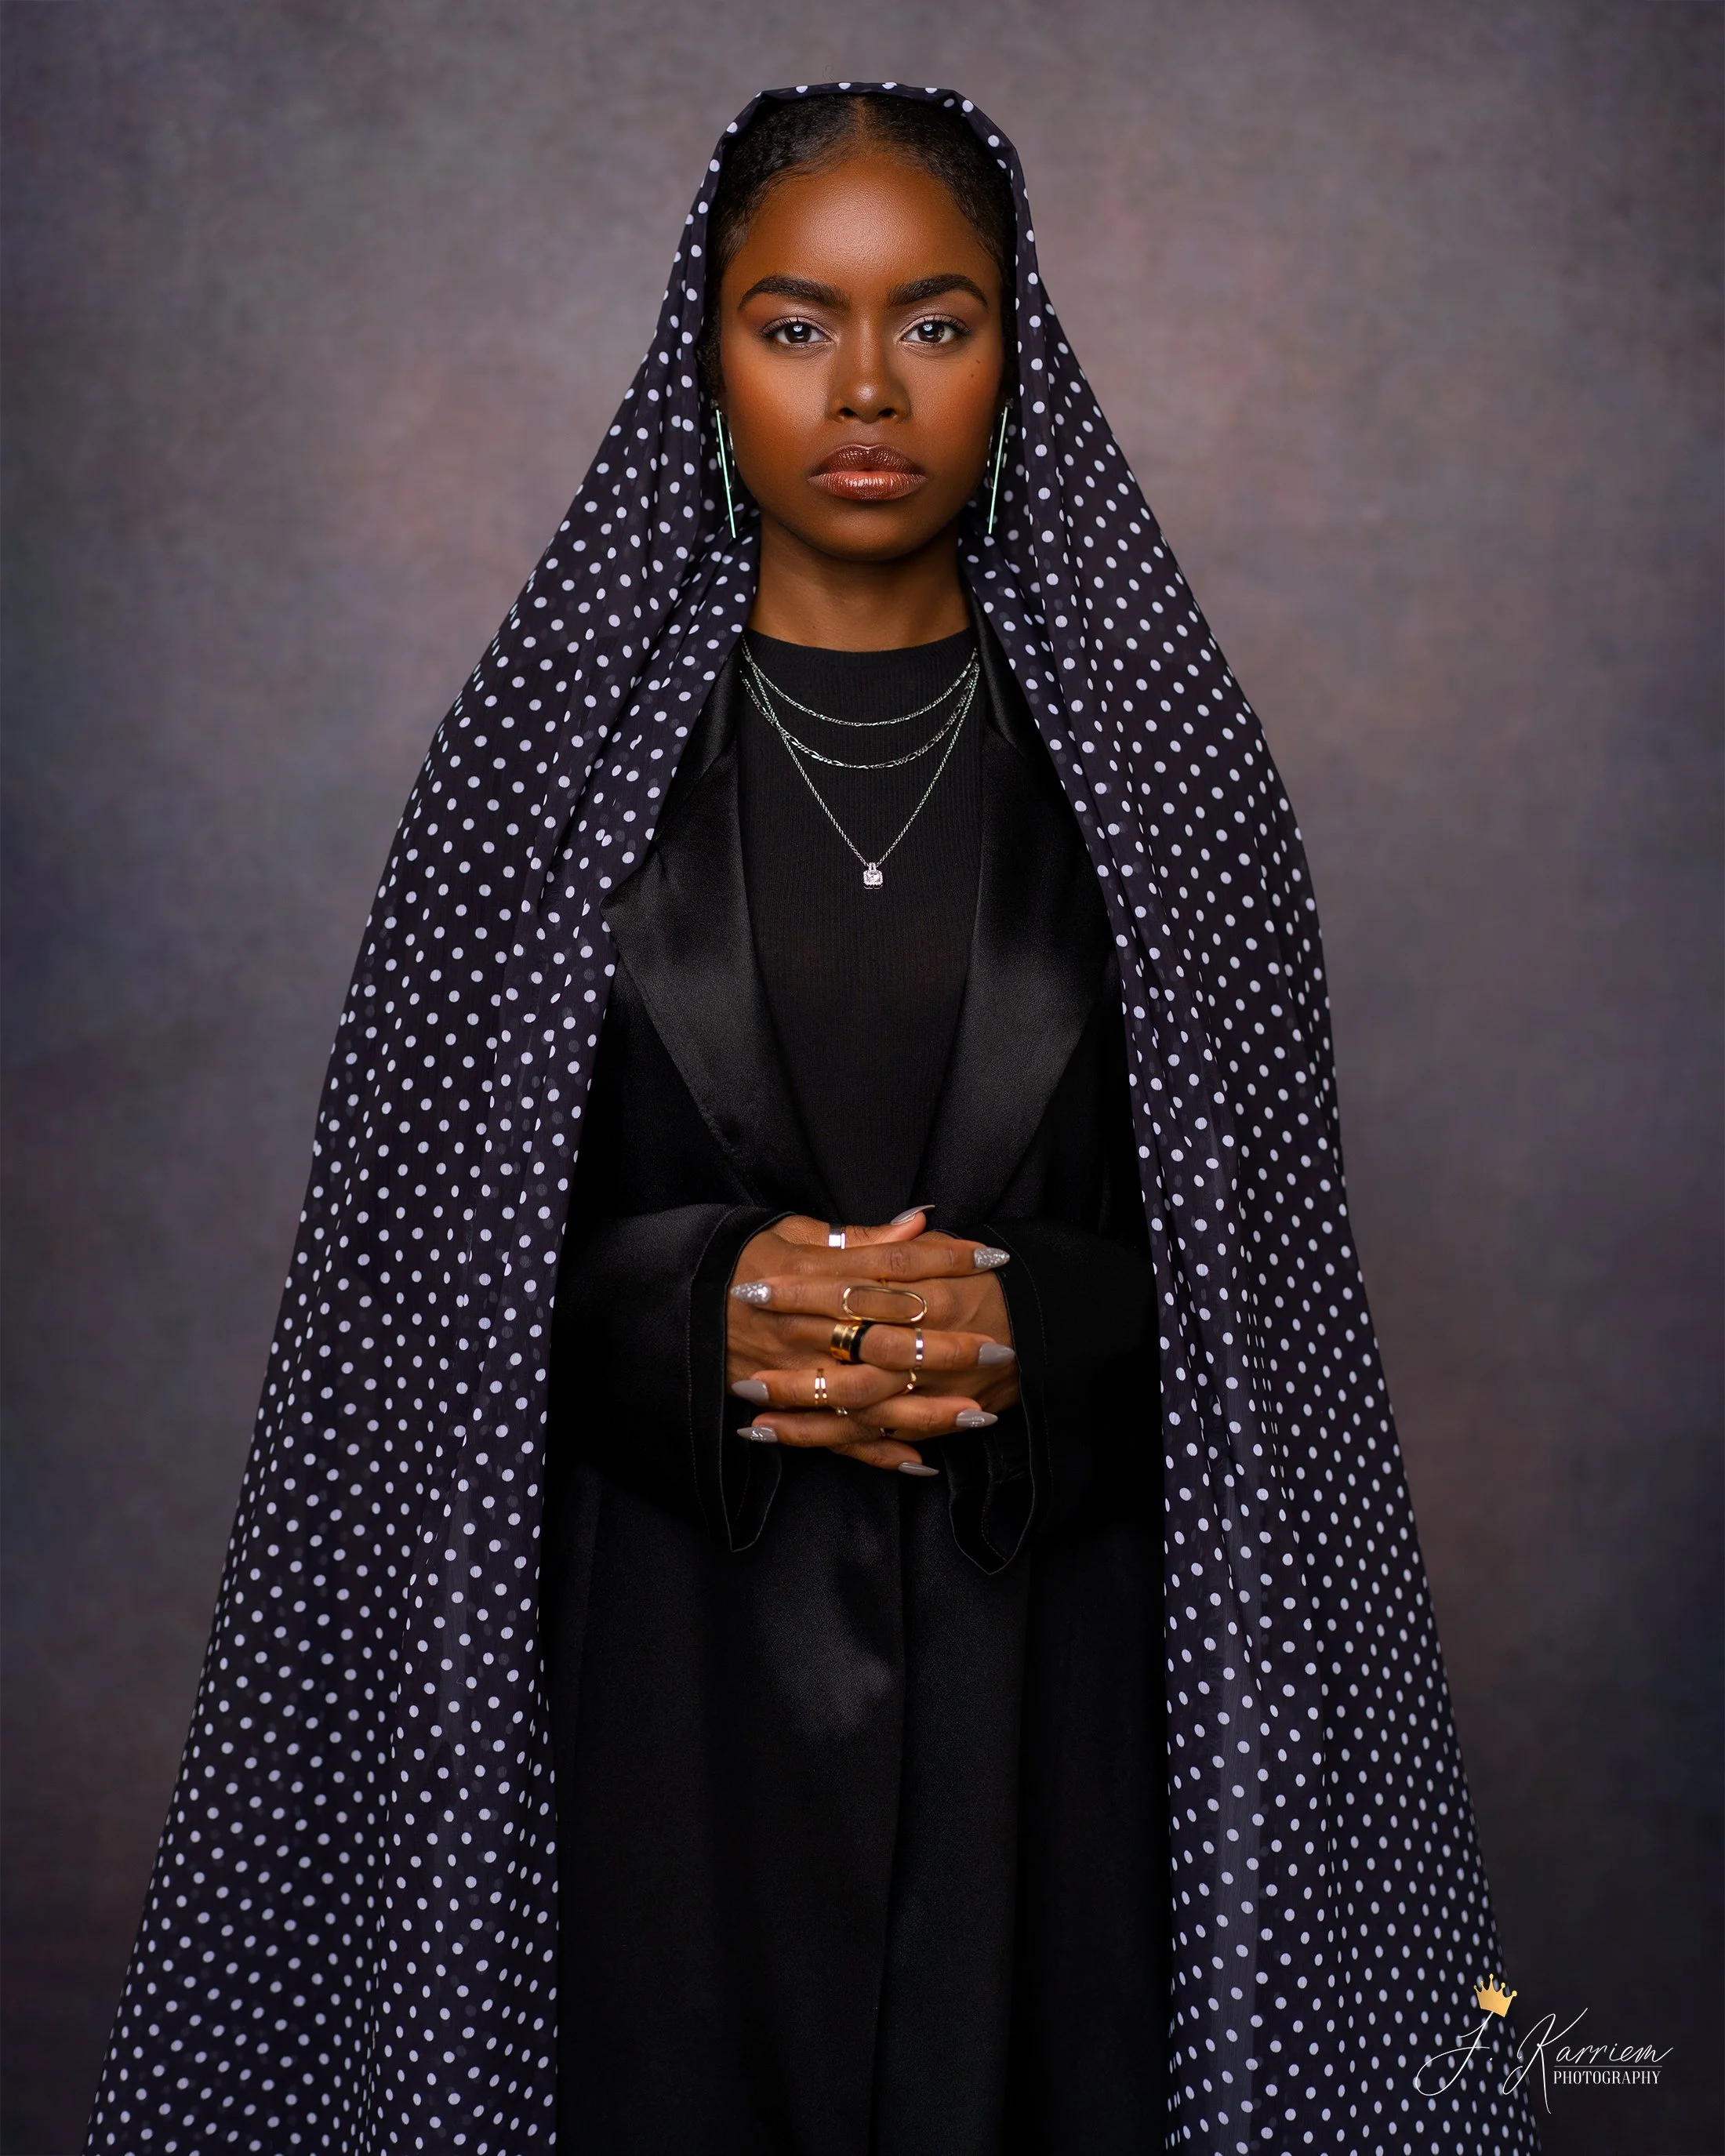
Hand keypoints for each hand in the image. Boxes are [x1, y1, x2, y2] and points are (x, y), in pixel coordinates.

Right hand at [726, 1209, 1018, 1472]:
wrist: (678, 1301)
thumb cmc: (742, 1260)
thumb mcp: (794, 1233)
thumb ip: (859, 1237)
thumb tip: (918, 1222)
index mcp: (817, 1276)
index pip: (894, 1268)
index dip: (947, 1262)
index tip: (991, 1261)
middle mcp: (812, 1327)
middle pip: (891, 1339)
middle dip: (948, 1346)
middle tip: (1000, 1347)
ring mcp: (801, 1372)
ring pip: (872, 1397)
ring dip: (926, 1410)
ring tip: (978, 1414)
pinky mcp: (787, 1406)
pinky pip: (836, 1437)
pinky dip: (876, 1452)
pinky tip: (921, 1459)